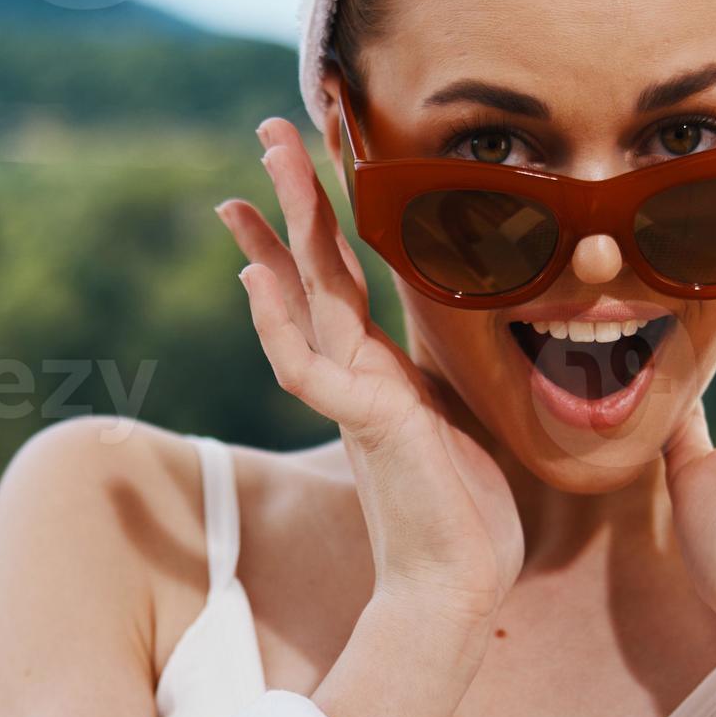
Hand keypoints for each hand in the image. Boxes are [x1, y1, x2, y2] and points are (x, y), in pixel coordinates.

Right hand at [217, 116, 522, 624]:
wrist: (457, 585)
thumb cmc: (465, 515)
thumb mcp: (458, 422)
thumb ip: (433, 379)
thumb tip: (428, 349)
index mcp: (380, 367)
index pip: (339, 277)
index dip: (316, 221)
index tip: (295, 166)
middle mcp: (357, 372)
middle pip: (314, 267)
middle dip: (292, 198)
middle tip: (267, 130)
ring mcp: (355, 395)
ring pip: (306, 301)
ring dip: (277, 240)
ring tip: (250, 183)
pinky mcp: (367, 423)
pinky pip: (309, 368)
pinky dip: (279, 326)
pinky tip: (257, 281)